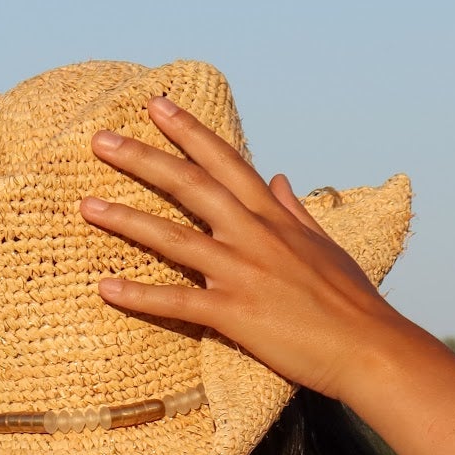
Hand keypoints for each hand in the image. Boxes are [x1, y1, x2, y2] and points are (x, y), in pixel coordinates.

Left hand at [81, 96, 409, 400]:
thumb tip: (278, 178)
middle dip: (144, 159)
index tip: (157, 106)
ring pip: (174, 238)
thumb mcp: (326, 245)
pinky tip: (106, 288)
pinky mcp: (235, 314)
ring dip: (126, 220)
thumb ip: (296, 209)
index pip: (225, 162)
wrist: (368, 347)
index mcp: (275, 217)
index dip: (189, 132)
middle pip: (190, 186)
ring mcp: (243, 273)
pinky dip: (139, 295)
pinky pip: (177, 302)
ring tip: (86, 205)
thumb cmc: (351, 302)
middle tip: (101, 140)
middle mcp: (255, 236)